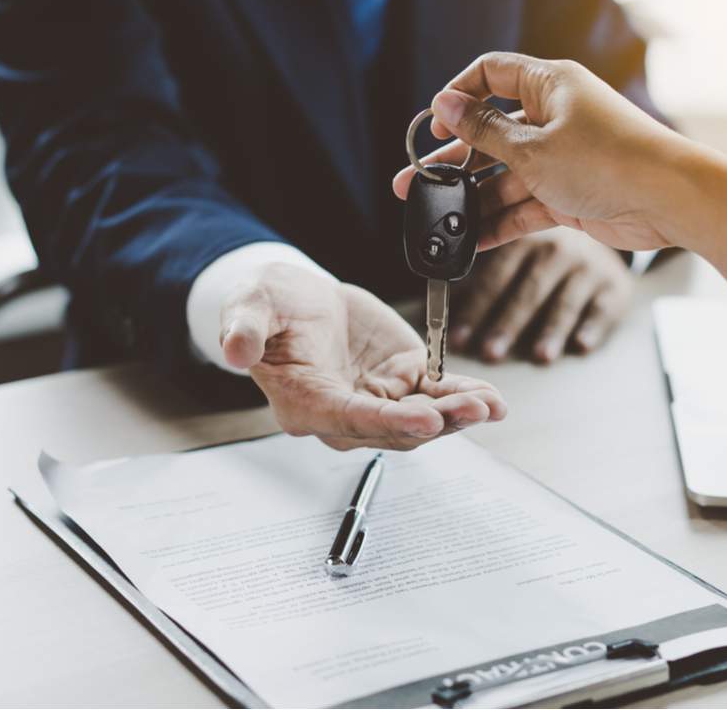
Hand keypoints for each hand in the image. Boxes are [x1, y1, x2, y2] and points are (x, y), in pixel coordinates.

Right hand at [220, 263, 505, 450]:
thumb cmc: (268, 307)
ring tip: (491, 405)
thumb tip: (234, 349)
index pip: (349, 420)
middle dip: (437, 422)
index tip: (424, 419)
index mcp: (305, 403)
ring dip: (458, 415)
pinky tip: (493, 400)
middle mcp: (345, 414)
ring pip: (422, 418)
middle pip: (394, 428)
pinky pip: (437, 395)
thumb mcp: (250, 306)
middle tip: (473, 410)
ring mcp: (378, 400)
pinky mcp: (403, 381)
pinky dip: (464, 397)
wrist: (296, 299)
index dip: (388, 422)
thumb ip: (244, 329)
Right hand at [392, 52, 691, 251]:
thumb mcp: (533, 147)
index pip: (492, 74)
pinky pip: (524, 205)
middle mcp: (554, 118)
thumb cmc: (608, 160)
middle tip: (413, 182)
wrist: (669, 201)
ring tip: (436, 219)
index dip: (458, 96)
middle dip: (452, 160)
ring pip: (504, 175)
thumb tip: (445, 104)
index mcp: (549, 86)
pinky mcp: (569, 195)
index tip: (434, 126)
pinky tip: (471, 240)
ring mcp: (561, 158)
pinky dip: (500, 221)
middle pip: (491, 133)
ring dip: (472, 197)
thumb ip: (484, 131)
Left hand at [450, 227, 632, 362]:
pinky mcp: (615, 285)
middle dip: (507, 323)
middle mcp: (557, 249)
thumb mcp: (519, 242)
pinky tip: (581, 346)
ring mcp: (588, 267)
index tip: (457, 339)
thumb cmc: (548, 248)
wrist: (607, 231)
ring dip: (551, 330)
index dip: (475, 308)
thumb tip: (436, 285)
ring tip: (539, 356)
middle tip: (490, 353)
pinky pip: (603, 308)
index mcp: (524, 238)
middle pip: (527, 291)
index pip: (495, 275)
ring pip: (565, 301)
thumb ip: (485, 262)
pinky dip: (593, 327)